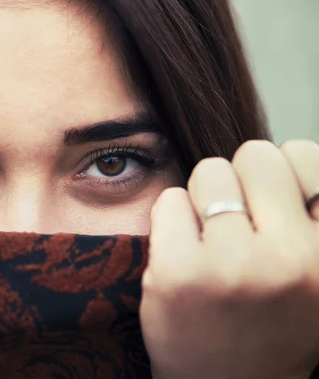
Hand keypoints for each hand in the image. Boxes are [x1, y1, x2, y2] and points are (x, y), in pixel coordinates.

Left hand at [140, 139, 318, 378]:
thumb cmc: (269, 320)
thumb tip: (281, 155)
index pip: (306, 156)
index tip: (270, 204)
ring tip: (211, 241)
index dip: (280, 174)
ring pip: (209, 172)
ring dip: (204, 199)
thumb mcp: (312, 271)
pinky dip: (171, 220)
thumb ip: (302, 217)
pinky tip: (183, 254)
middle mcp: (292, 260)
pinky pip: (170, 200)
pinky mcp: (180, 273)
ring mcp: (234, 266)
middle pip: (255, 154)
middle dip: (241, 179)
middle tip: (237, 221)